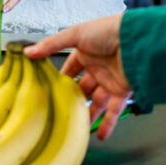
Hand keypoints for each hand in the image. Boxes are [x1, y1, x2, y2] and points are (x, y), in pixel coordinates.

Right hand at [24, 13, 132, 139]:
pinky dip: (109, 123)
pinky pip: (115, 110)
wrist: (136, 38)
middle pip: (82, 88)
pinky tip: (100, 134)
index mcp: (85, 53)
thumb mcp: (74, 34)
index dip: (61, 79)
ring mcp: (110, 80)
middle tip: (60, 112)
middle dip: (73, 100)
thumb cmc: (107, 30)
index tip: (49, 91)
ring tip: (76, 128)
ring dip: (88, 115)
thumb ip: (51, 45)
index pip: (70, 68)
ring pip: (97, 102)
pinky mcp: (123, 90)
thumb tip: (28, 52)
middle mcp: (97, 67)